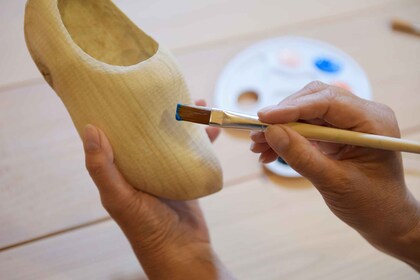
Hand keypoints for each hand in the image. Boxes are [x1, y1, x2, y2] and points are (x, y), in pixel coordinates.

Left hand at [83, 100, 232, 279]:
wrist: (181, 252)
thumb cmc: (146, 229)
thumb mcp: (119, 198)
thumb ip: (103, 167)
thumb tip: (89, 128)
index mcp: (120, 170)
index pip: (116, 134)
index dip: (119, 112)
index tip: (126, 89)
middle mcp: (141, 167)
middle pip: (148, 132)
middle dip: (159, 110)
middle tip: (170, 89)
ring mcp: (164, 171)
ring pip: (173, 138)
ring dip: (185, 121)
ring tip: (198, 103)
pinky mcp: (184, 177)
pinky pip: (192, 152)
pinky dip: (203, 140)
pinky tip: (212, 130)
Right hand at [250, 81, 419, 269]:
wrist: (384, 219)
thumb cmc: (371, 204)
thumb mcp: (334, 182)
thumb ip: (302, 156)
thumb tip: (271, 132)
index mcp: (372, 122)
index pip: (327, 102)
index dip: (292, 108)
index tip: (263, 118)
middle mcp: (361, 115)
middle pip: (314, 100)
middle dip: (283, 116)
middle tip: (256, 134)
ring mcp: (348, 122)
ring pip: (306, 113)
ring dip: (280, 128)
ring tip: (258, 146)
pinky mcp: (336, 133)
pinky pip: (306, 127)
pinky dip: (287, 137)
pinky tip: (270, 151)